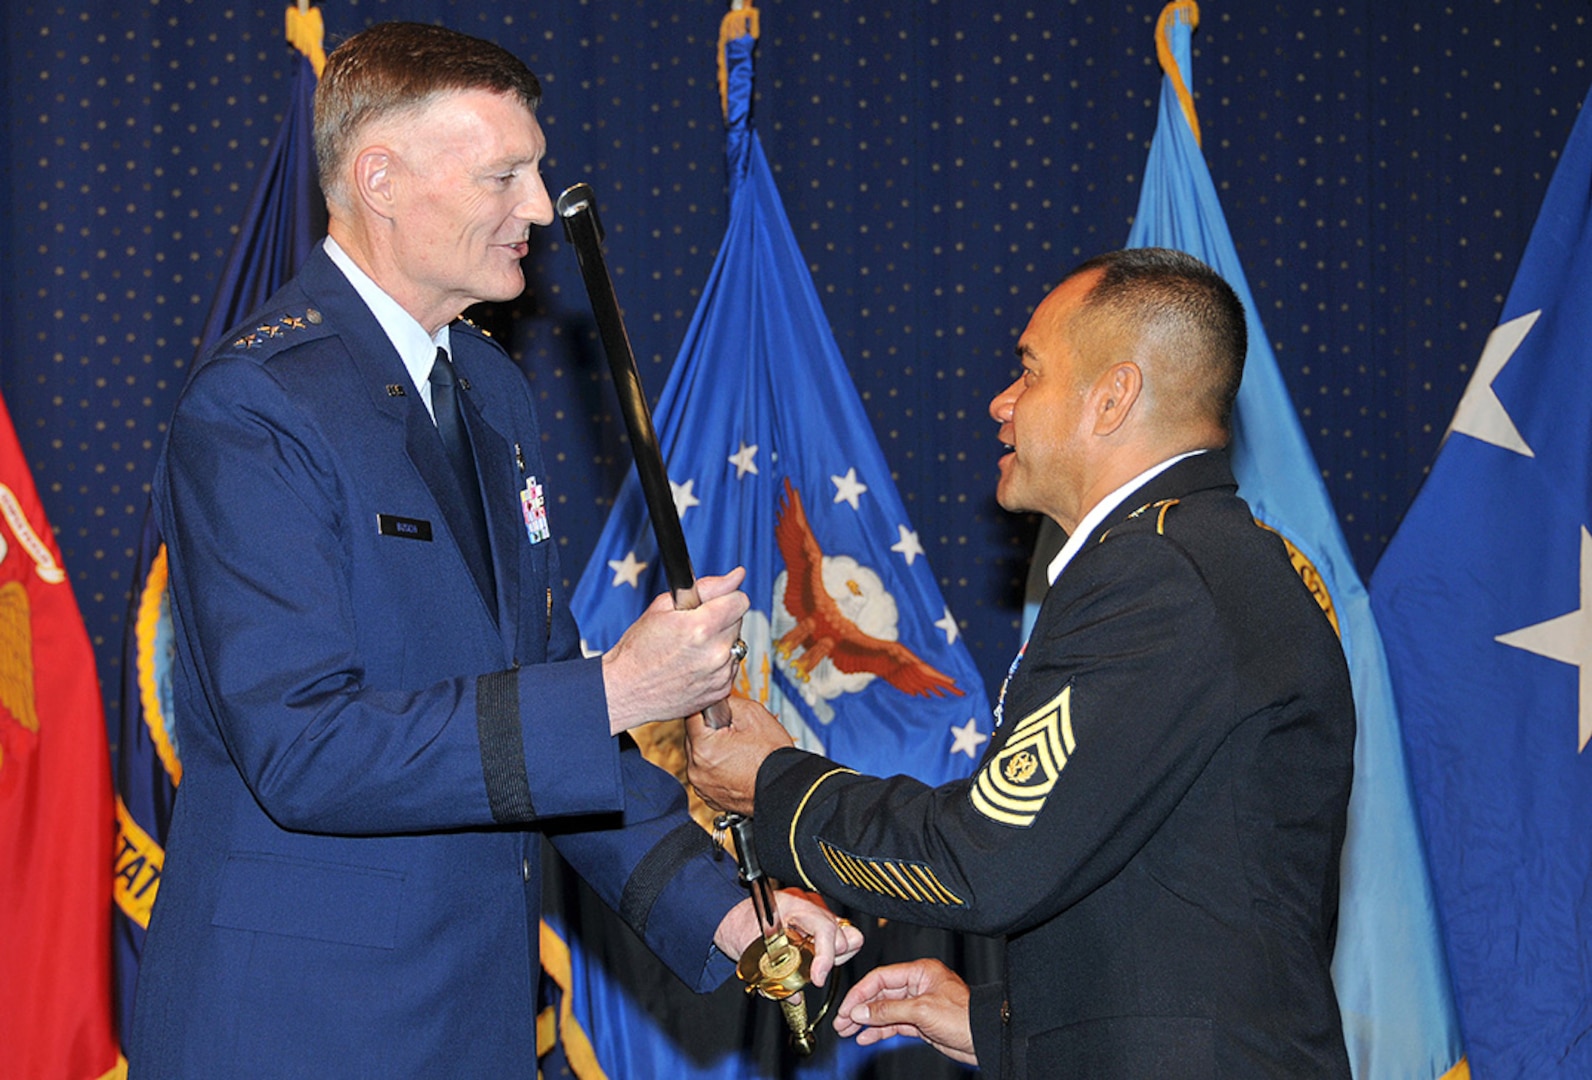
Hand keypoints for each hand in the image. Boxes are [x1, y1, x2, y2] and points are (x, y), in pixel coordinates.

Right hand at [602, 568, 749, 733]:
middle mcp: (716, 653)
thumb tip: (736, 576)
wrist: (626, 691)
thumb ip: (707, 588)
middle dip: (720, 619)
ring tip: (691, 649)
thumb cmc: (637, 651)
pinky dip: (717, 664)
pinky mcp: (722, 691)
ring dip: (719, 642)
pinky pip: (731, 667)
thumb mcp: (663, 607)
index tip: (712, 603)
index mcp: (702, 627)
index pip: (740, 601)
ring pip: (735, 644)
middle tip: (693, 627)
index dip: (725, 598)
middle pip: (738, 621)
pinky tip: (694, 665)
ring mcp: (720, 675)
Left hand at [685, 694, 792, 815]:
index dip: (707, 710)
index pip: (691, 715)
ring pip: (699, 758)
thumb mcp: (753, 714)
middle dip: (710, 733)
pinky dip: (716, 770)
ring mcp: (701, 786)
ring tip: (737, 753)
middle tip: (735, 735)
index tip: (721, 713)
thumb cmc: (772, 757)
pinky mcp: (709, 797)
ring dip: (712, 752)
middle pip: (693, 738)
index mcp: (703, 748)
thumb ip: (726, 702)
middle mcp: (696, 770)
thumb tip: (714, 698)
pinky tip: (735, 767)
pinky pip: (706, 775)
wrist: (784, 789)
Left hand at [712, 888, 863, 988]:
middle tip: (813, 972)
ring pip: (847, 936)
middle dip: (832, 959)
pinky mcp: (818, 918)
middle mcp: (810, 904)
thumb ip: (773, 975)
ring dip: (834, 956)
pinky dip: (830, 952)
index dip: (826, 957)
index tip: (817, 978)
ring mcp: (816, 909)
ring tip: (814, 965)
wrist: (730, 914)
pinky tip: (814, 960)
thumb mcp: (751, 950)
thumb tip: (793, 996)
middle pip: (843, 935)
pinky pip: (838, 936)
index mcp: (794, 905)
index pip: (825, 929)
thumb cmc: (738, 924)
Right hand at [833, 959, 975, 1066]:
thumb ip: (889, 1010)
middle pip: (880, 995)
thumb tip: (862, 1011)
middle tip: (842, 1021)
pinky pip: (894, 1024)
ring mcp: (919, 1005)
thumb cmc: (965, 1017)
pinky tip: (866, 1037)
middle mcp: (918, 986)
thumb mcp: (922, 1010)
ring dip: (866, 1021)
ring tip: (848, 1031)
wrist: (985, 1039)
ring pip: (885, 1011)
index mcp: (920, 972)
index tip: (846, 1007)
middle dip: (860, 1008)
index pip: (881, 978)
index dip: (861, 992)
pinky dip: (879, 1030)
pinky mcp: (921, 1023)